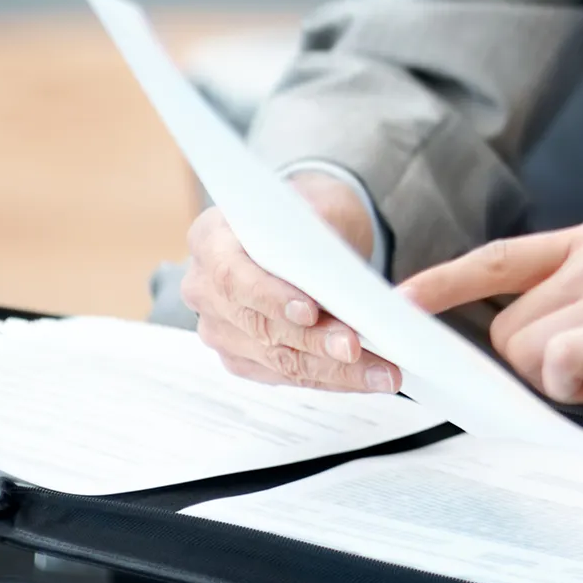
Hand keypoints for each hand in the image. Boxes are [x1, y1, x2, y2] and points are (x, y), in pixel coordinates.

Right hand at [184, 175, 402, 392]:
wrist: (304, 231)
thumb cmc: (309, 212)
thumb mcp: (318, 205)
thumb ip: (320, 234)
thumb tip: (340, 277)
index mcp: (210, 240)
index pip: (233, 277)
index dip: (271, 298)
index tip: (311, 311)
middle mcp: (204, 289)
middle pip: (258, 326)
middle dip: (313, 341)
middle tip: (357, 348)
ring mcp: (219, 329)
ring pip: (275, 358)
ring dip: (331, 369)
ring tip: (379, 371)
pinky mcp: (241, 357)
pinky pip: (284, 374)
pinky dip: (327, 376)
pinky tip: (364, 377)